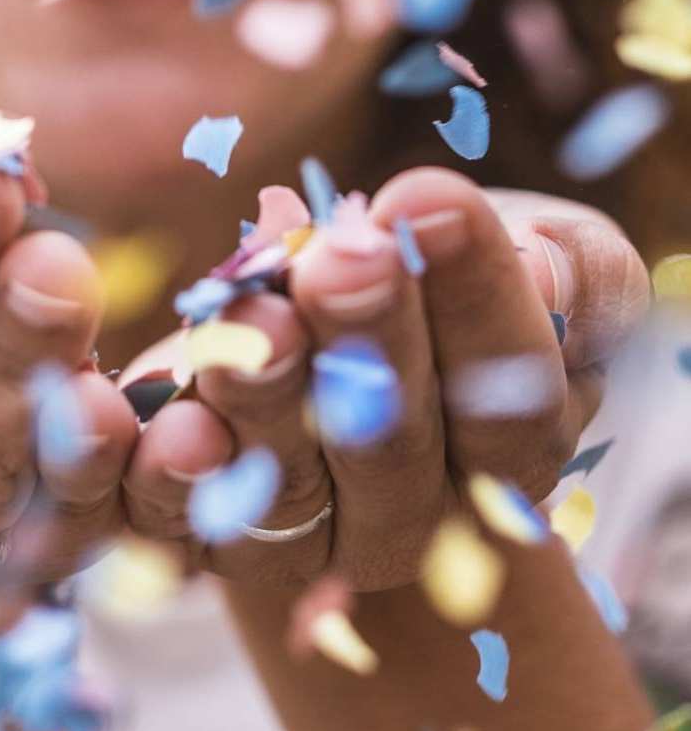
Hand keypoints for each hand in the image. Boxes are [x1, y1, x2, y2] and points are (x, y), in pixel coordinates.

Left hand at [122, 168, 649, 589]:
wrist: (351, 332)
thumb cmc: (453, 278)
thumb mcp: (547, 259)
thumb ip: (573, 272)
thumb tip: (544, 266)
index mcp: (508, 445)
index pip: (510, 389)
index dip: (475, 297)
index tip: (428, 199)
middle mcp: (413, 511)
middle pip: (393, 447)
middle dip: (367, 344)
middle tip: (341, 258)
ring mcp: (310, 531)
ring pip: (286, 488)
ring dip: (263, 402)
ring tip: (244, 329)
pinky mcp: (211, 526)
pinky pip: (182, 523)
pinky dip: (165, 478)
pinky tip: (158, 426)